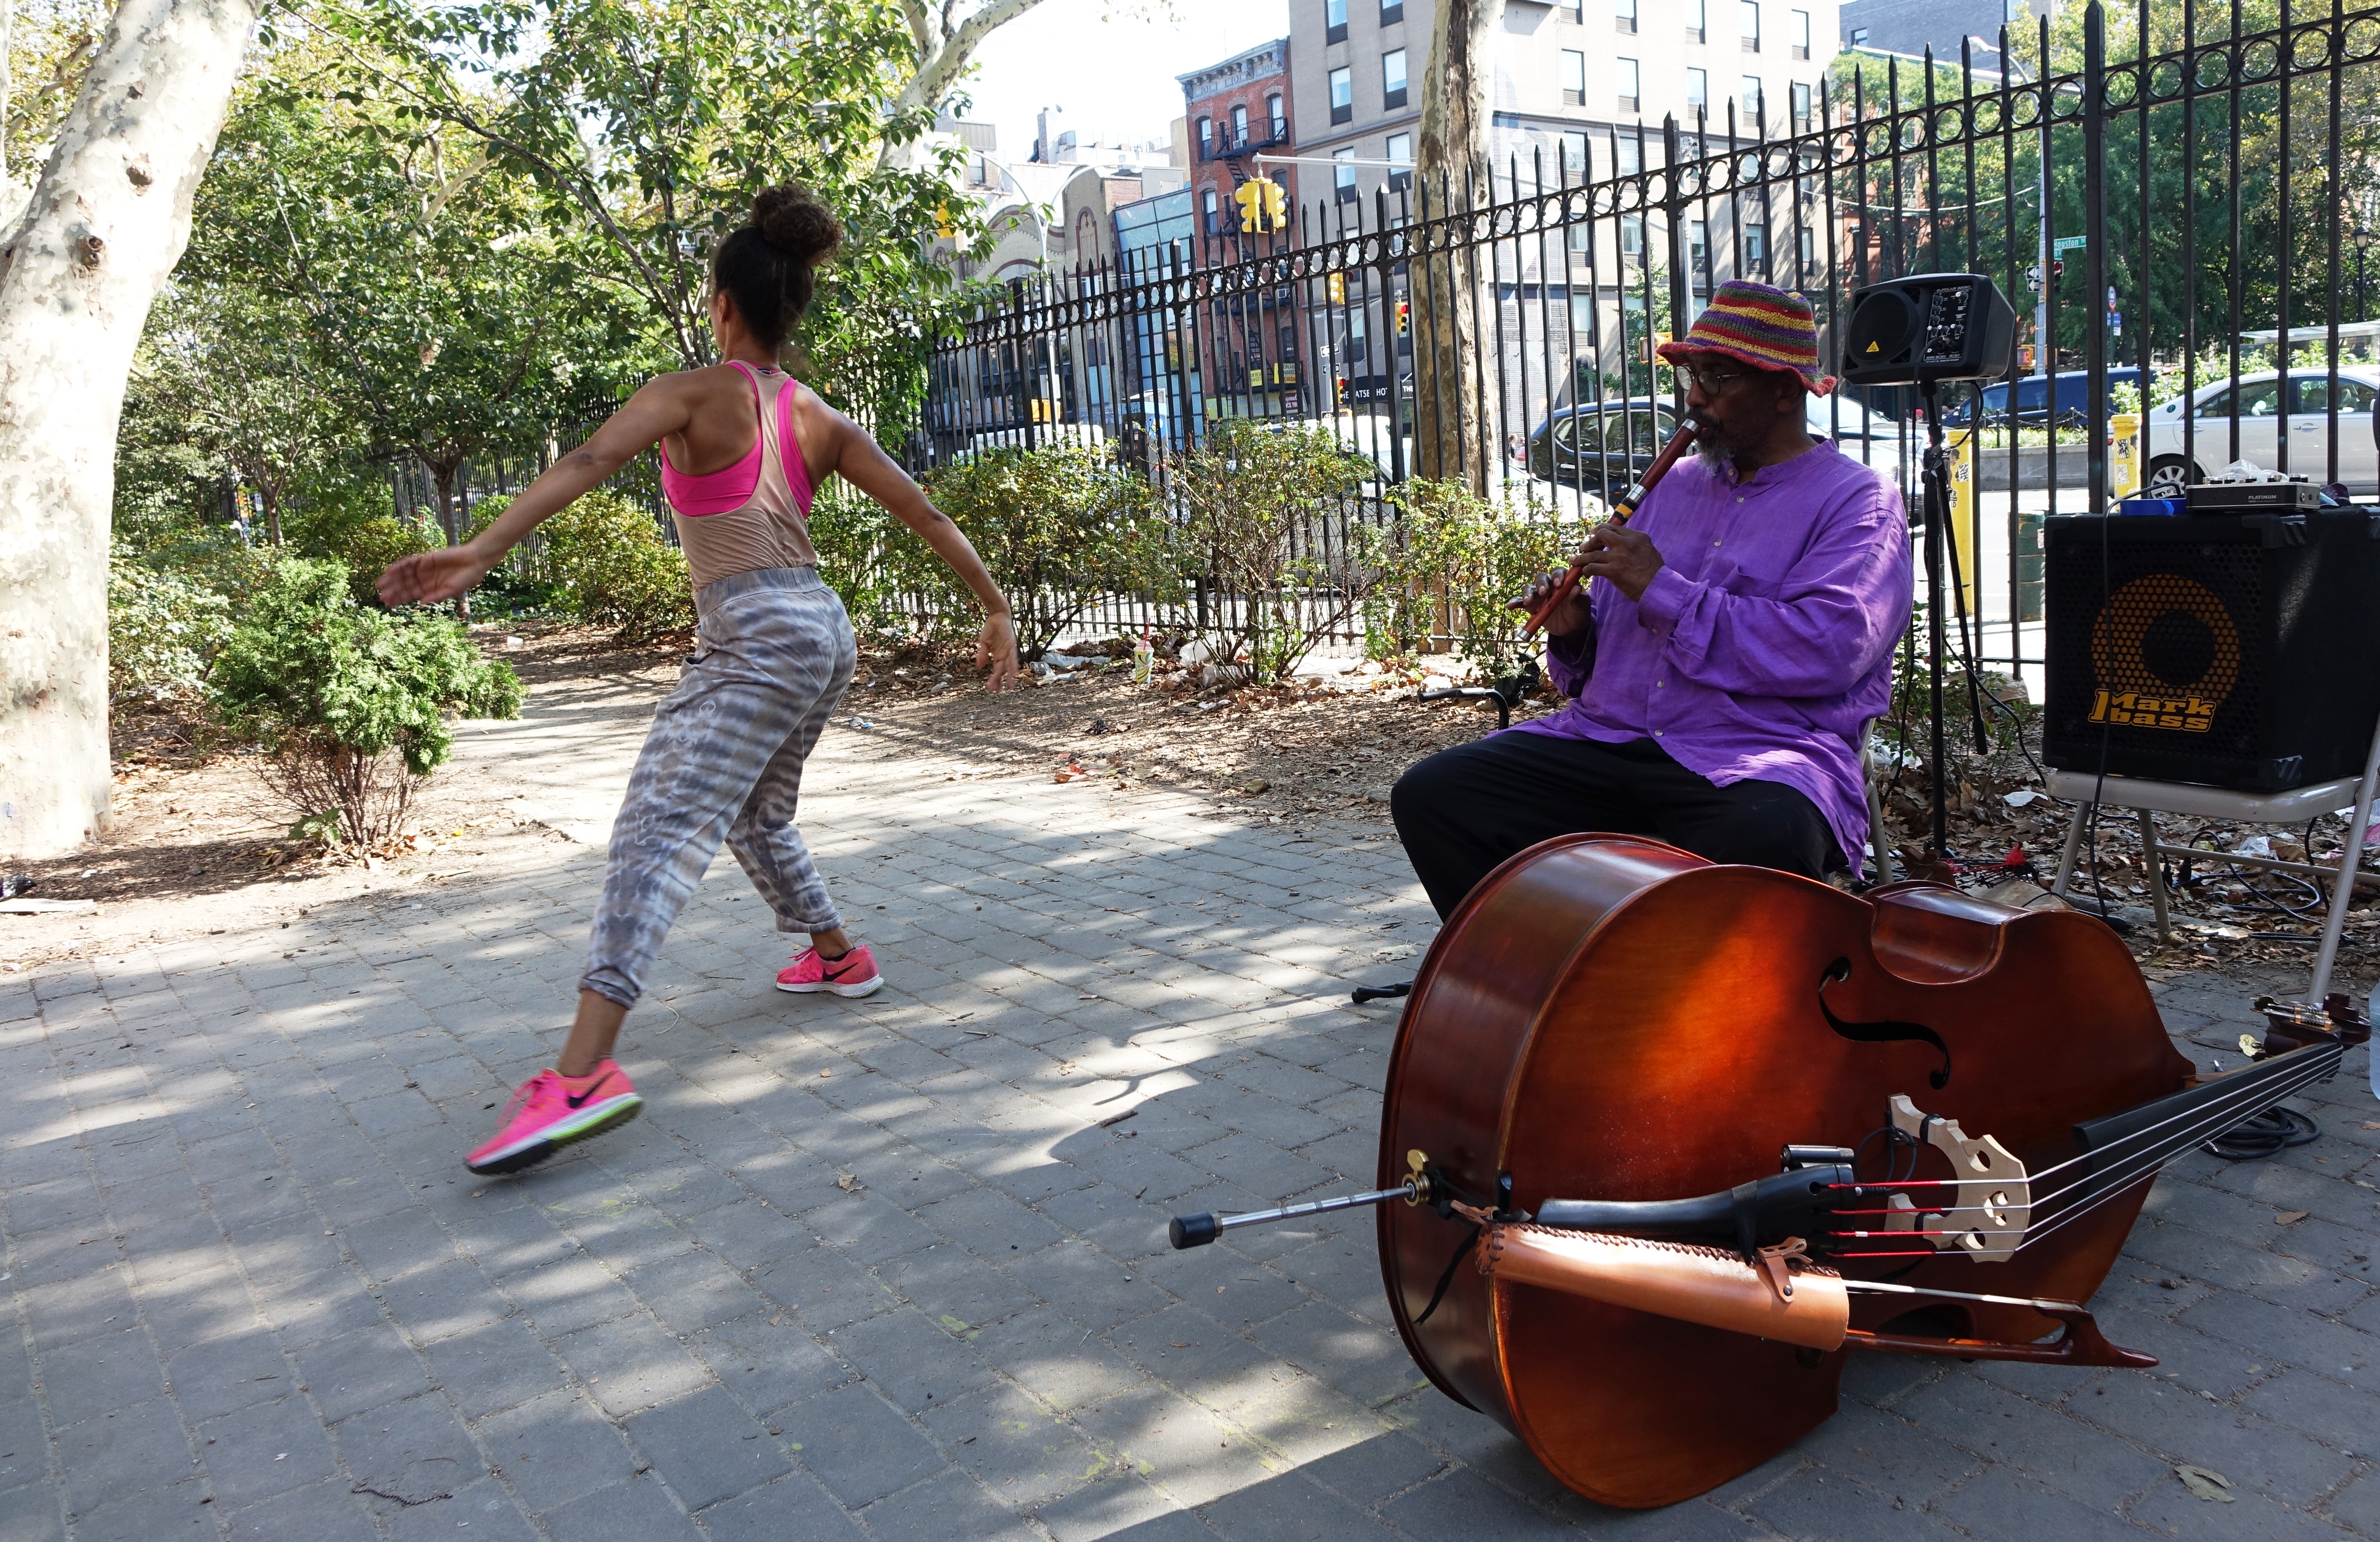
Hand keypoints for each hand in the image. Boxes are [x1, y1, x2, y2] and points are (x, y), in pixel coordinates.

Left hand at [378, 544, 495, 606]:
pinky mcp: (425, 558)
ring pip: (403, 574)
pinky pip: (409, 562)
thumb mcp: (452, 590)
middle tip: (380, 597)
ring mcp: (423, 569)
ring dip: (392, 579)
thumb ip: (436, 596)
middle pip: (404, 585)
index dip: (399, 599)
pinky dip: (400, 566)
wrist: (474, 561)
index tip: (388, 604)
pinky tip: (390, 571)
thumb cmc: (467, 578)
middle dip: (392, 591)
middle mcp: (424, 579)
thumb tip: (420, 603)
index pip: (410, 595)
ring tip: (379, 584)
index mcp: (429, 589)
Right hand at [975, 612, 1019, 691]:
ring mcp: (1008, 650)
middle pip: (1002, 670)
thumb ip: (982, 654)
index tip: (990, 688)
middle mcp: (1004, 654)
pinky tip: (1014, 672)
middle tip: (997, 691)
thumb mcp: (984, 643)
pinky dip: (1013, 664)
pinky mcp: (1011, 644)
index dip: (994, 678)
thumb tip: (979, 667)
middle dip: (1000, 680)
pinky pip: (1013, 656)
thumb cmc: (991, 628)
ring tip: (1009, 686)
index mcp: (998, 655)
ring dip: (1009, 676)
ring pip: (1009, 665)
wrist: (996, 615)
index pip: (996, 669)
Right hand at [1510, 566, 1593, 637]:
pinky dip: (1514, 602)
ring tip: (1528, 601)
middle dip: (1541, 584)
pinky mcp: (1530, 605)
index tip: (1558, 584)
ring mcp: (1538, 595)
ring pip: (1529, 588)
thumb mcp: (1582, 605)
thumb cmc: (1578, 611)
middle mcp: (1548, 584)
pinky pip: (1520, 602)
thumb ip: (1578, 597)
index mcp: (1563, 580)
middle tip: (1543, 592)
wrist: (1571, 627)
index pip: (1558, 572)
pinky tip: (1510, 606)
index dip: (1557, 576)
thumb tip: (1576, 588)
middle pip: (1541, 578)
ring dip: (1528, 593)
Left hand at [1578, 522, 1664, 601]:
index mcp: (1637, 536)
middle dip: (1591, 540)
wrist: (1658, 587)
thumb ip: (1636, 544)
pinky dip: (1586, 569)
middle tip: (1584, 547)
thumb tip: (1624, 543)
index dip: (1601, 530)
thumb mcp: (1649, 550)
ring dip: (1581, 557)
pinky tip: (1585, 572)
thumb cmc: (1655, 572)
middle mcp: (1627, 543)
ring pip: (1593, 553)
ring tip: (1574, 560)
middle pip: (1602, 535)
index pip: (1614, 528)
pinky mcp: (1613, 570)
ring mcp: (1619, 556)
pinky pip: (1593, 567)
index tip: (1594, 533)